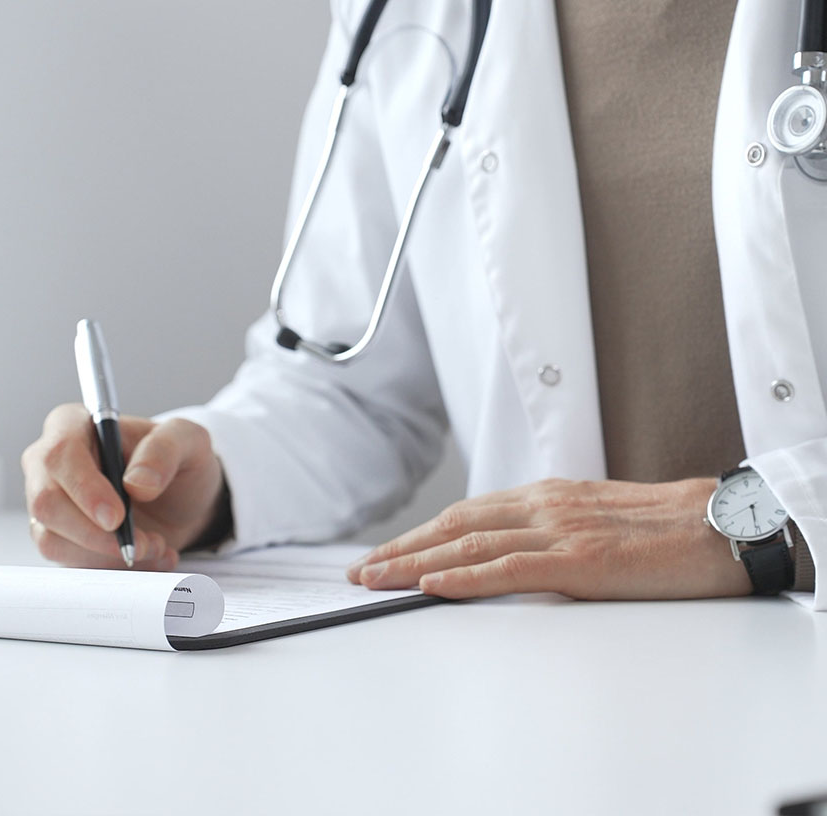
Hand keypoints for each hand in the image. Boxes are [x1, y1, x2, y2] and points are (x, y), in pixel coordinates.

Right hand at [21, 403, 223, 569]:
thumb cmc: (177, 460)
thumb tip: (136, 482)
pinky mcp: (58, 537)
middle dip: (96, 533)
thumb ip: (165, 451)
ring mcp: (51, 502)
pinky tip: (148, 555)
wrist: (182, 499)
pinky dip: (111, 566)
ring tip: (155, 545)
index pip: (60, 454)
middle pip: (47, 503)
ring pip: (53, 538)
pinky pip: (69, 561)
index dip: (84, 488)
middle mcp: (51, 464)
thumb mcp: (188, 440)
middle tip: (142, 542)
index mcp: (73, 425)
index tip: (116, 517)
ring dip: (108, 554)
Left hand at [346, 478, 752, 600]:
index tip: (388, 552)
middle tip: (361, 570)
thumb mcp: (594, 518)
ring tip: (375, 580)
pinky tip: (429, 588)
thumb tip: (513, 551)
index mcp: (546, 495)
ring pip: (468, 545)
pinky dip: (461, 578)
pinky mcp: (578, 560)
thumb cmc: (664, 527)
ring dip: (413, 564)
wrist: (721, 525)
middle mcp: (543, 506)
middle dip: (401, 548)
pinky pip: (506, 568)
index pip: (466, 514)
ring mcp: (558, 530)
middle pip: (453, 526)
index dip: (421, 534)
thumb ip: (551, 529)